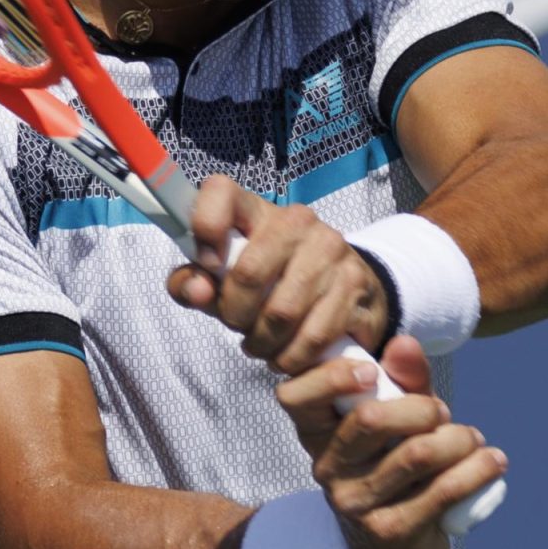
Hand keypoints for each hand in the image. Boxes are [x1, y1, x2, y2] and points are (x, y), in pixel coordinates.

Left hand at [166, 174, 389, 369]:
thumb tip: (197, 291)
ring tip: (261, 344)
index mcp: (255, 209)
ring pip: (281, 313)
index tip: (207, 263)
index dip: (205, 226)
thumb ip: (192, 283)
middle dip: (235, 314)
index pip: (220, 192)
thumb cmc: (270, 282)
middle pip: (249, 272)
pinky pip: (312, 335)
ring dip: (263, 342)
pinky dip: (292, 357)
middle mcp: (296, 220)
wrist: (343, 290)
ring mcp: (330, 249)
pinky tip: (286, 354)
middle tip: (238, 325)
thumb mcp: (224, 281)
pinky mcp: (355, 283)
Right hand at [276, 336, 508, 548]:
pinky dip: (476, 470)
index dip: (330, 376)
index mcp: (316, 430)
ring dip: (459, 439)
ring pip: (415, 454)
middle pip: (370, 418)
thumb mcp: (397, 413)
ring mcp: (354, 502)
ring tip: (473, 438)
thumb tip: (406, 343)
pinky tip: (492, 461)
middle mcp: (325, 466)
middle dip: (421, 407)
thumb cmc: (394, 461)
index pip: (294, 396)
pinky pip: (442, 490)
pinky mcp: (388, 530)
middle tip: (442, 413)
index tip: (372, 372)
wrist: (399, 545)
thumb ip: (402, 378)